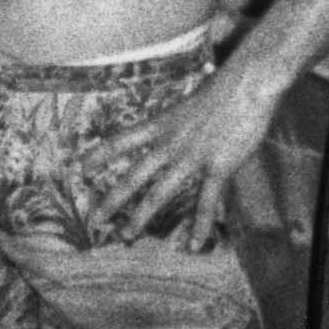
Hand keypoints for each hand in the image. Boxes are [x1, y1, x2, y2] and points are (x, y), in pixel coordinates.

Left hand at [85, 60, 277, 251]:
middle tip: (96, 219)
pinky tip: (193, 245)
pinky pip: (206, 202)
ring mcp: (193, 158)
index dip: (99, 155)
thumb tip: (168, 134)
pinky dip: (200, 226)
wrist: (247, 83)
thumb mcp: (187, 105)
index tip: (81, 169)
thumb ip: (176, 125)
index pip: (121, 141)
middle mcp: (170, 144)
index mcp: (161, 125)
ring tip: (126, 236)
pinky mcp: (219, 167)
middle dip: (112, 200)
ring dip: (140, 217)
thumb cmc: (222, 89)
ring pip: (159, 193)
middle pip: (133, 176)